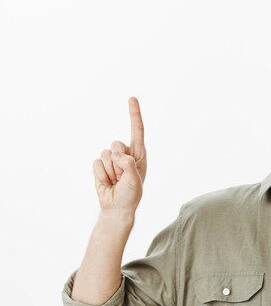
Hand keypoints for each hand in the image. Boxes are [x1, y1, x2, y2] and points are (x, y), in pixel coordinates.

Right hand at [93, 96, 146, 216]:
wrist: (116, 208)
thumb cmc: (131, 194)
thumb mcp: (135, 179)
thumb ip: (128, 163)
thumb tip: (115, 152)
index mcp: (139, 154)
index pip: (137, 130)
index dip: (134, 114)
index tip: (132, 98)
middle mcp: (125, 153)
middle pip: (116, 143)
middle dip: (118, 161)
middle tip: (122, 177)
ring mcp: (112, 159)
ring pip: (105, 154)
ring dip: (110, 170)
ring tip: (115, 181)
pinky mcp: (100, 165)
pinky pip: (96, 163)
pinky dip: (101, 175)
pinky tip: (107, 182)